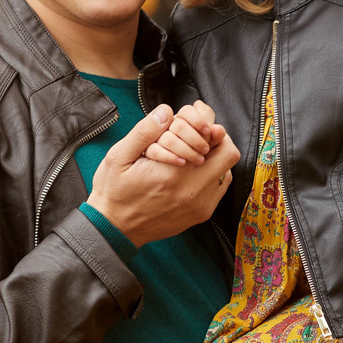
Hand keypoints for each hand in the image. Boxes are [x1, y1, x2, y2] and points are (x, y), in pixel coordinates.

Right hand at [88, 105, 240, 244]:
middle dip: (216, 138)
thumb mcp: (118, 157)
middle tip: (199, 135)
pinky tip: (193, 171)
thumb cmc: (114, 192)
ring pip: (227, 170)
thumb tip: (166, 112)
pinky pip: (220, 188)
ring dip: (215, 157)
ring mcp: (200, 205)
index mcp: (173, 173)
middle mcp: (193, 190)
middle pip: (228, 153)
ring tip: (194, 153)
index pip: (213, 136)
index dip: (207, 121)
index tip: (196, 118)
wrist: (115, 229)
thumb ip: (144, 132)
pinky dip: (212, 175)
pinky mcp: (201, 214)